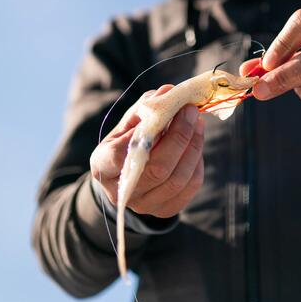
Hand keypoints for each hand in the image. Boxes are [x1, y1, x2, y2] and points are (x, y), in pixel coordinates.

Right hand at [90, 85, 204, 217]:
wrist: (128, 175)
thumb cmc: (127, 142)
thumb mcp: (129, 123)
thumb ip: (146, 108)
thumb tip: (170, 92)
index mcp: (103, 167)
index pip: (119, 154)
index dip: (147, 132)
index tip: (168, 108)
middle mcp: (122, 192)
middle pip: (158, 169)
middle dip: (180, 136)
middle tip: (190, 111)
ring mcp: (145, 205)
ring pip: (178, 178)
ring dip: (194, 146)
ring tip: (197, 123)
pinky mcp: (166, 210)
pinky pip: (190, 186)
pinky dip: (197, 161)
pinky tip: (196, 143)